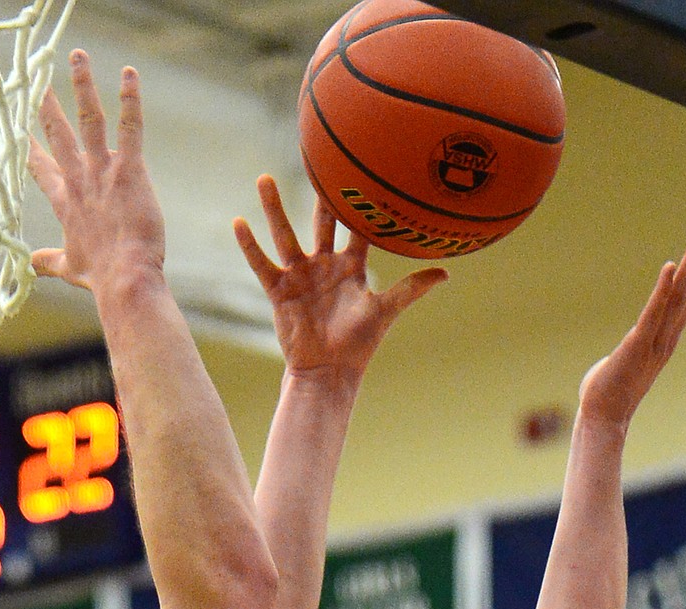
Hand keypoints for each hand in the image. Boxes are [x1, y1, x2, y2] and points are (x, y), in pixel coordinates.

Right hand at [29, 53, 164, 293]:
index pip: (41, 167)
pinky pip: (129, 128)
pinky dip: (130, 100)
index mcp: (65, 202)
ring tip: (77, 56)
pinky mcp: (128, 170)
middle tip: (35, 79)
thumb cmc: (100, 277)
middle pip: (57, 134)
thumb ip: (49, 262)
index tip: (16, 127)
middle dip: (45, 105)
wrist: (123, 280)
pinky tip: (128, 74)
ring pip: (88, 120)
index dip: (28, 147)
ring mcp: (102, 172)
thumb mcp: (70, 269)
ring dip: (82, 86)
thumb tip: (30, 266)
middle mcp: (79, 180)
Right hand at [233, 175, 445, 382]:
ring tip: (264, 178)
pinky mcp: (280, 291)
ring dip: (273, 208)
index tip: (361, 169)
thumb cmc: (358, 345)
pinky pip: (262, 264)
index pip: (356, 227)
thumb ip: (411, 289)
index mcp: (351, 266)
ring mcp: (300, 276)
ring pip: (285, 235)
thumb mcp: (385, 311)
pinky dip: (250, 245)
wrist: (328, 372)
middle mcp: (324, 265)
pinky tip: (238, 223)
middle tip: (317, 158)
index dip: (359, 203)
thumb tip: (447, 272)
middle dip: (319, 194)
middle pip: (321, 222)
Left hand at [578, 238, 685, 429]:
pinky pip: (652, 312)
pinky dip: (661, 289)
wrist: (602, 419)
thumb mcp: (621, 366)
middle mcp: (665, 338)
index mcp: (663, 341)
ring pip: (676, 299)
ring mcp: (654, 341)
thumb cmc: (606, 395)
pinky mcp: (637, 344)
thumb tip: (616, 359)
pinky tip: (670, 267)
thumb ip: (625, 354)